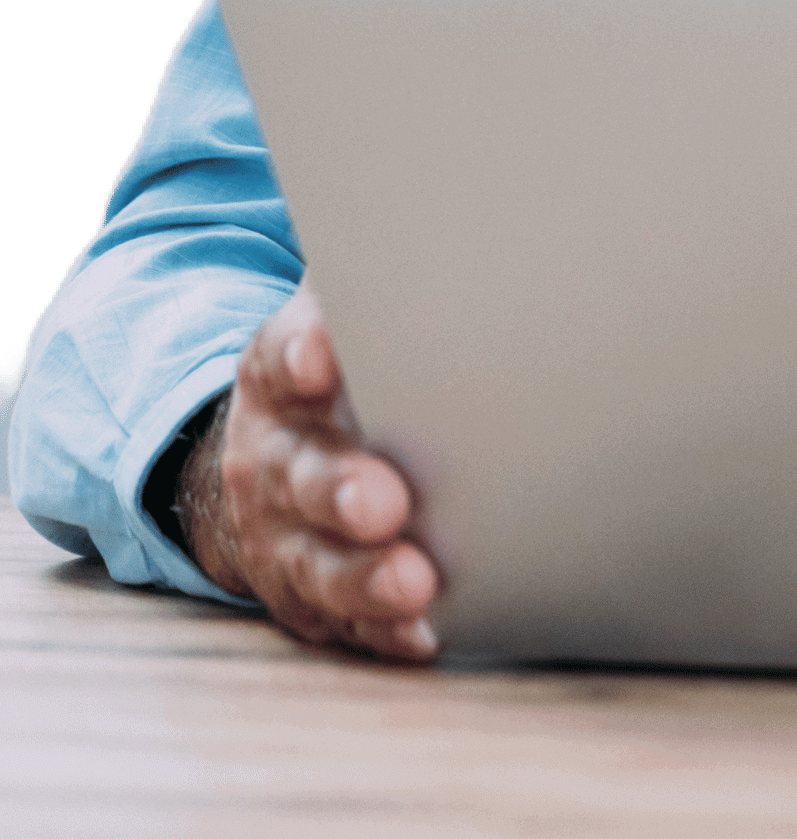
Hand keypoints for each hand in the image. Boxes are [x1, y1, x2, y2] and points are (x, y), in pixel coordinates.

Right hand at [189, 287, 440, 659]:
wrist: (273, 468)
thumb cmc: (349, 380)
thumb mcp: (346, 322)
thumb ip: (389, 283)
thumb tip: (482, 204)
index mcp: (283, 381)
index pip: (281, 357)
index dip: (302, 350)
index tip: (323, 350)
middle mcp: (275, 461)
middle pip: (300, 474)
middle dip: (340, 487)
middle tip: (381, 500)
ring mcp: (287, 537)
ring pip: (319, 561)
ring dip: (366, 575)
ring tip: (414, 581)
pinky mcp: (314, 596)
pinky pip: (347, 622)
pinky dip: (385, 632)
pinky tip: (425, 634)